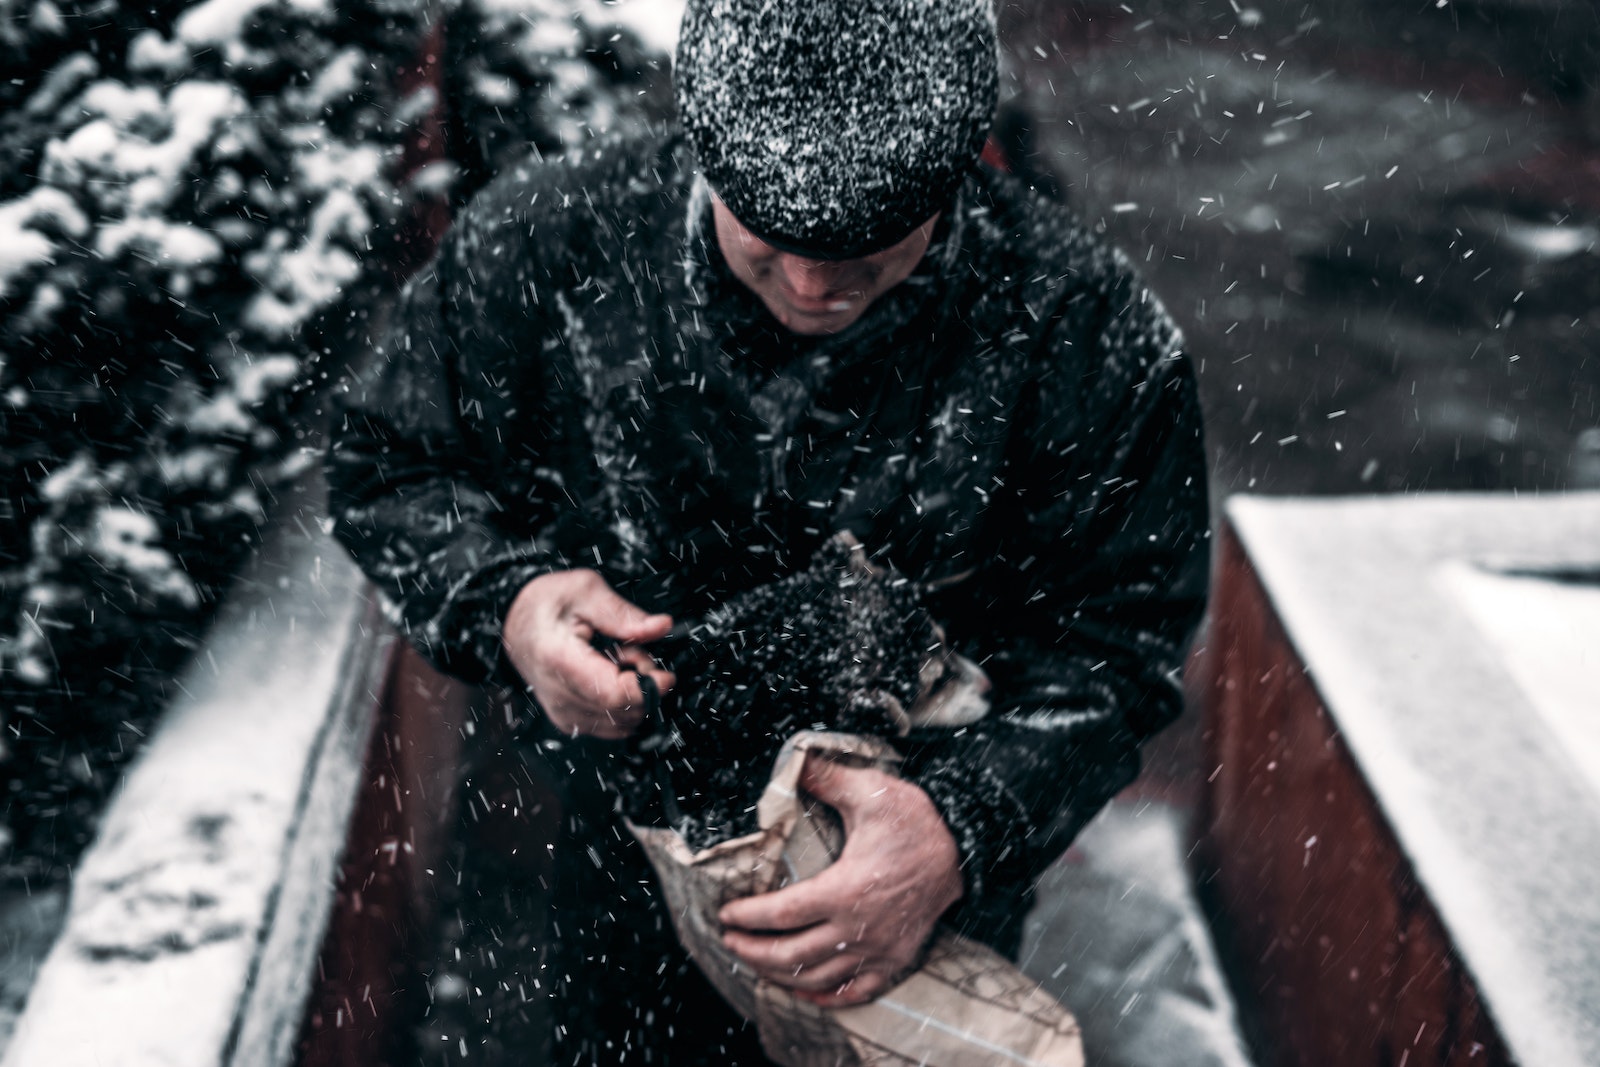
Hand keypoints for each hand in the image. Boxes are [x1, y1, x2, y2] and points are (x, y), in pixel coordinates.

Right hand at [502, 569, 673, 738]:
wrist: (514, 621)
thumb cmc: (546, 604)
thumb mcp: (585, 590)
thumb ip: (623, 613)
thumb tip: (661, 626)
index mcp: (560, 660)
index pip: (615, 695)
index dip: (649, 688)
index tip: (664, 673)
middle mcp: (559, 695)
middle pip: (623, 712)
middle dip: (643, 685)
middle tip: (634, 652)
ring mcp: (562, 712)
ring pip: (621, 723)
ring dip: (633, 695)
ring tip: (618, 660)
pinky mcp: (568, 719)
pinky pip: (611, 725)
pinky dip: (622, 704)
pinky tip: (610, 677)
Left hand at [718, 756, 963, 1007]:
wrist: (962, 849)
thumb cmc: (914, 820)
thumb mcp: (870, 791)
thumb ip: (826, 779)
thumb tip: (794, 762)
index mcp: (846, 889)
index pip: (783, 913)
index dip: (749, 917)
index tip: (725, 914)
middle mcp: (859, 928)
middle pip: (792, 955)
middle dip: (753, 951)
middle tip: (729, 940)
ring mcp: (878, 950)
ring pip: (817, 979)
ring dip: (779, 976)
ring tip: (755, 962)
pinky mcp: (895, 960)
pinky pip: (855, 992)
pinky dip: (824, 996)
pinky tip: (803, 991)